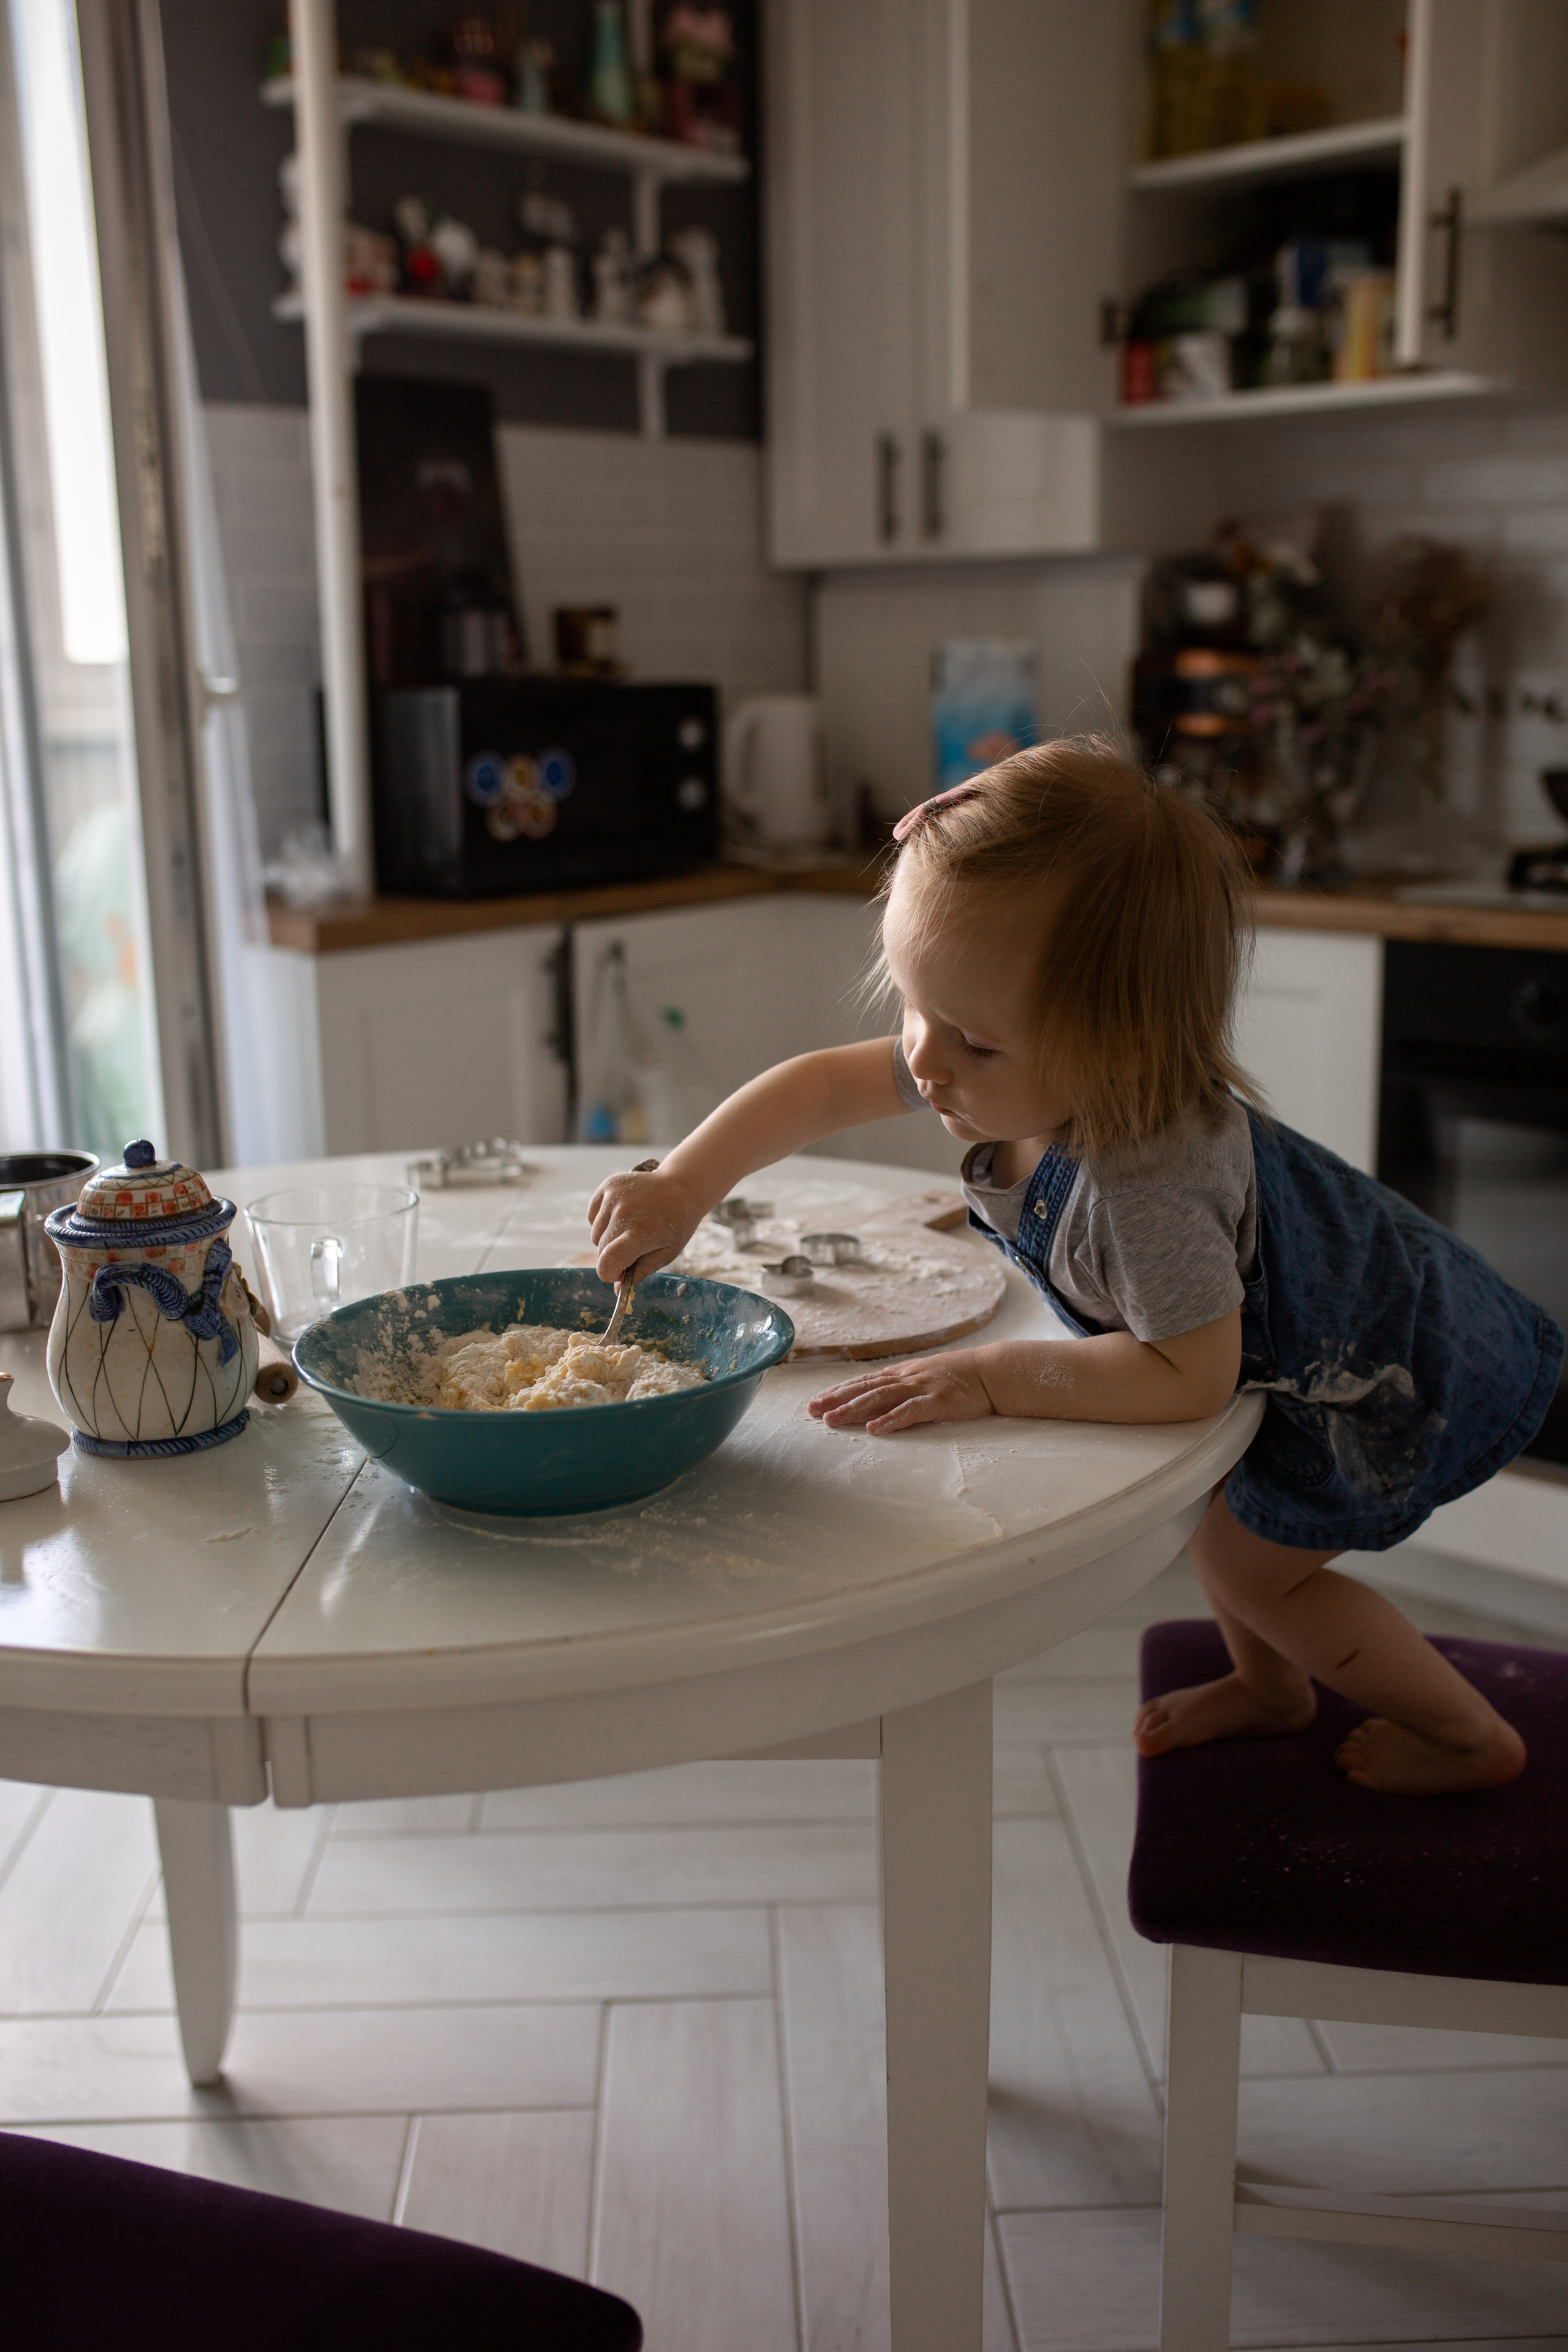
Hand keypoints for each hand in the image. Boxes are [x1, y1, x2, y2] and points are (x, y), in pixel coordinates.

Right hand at [589, 1163, 706, 1286]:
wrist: (681, 1187)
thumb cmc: (676, 1225)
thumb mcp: (667, 1253)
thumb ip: (641, 1272)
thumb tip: (617, 1291)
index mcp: (641, 1232)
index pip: (608, 1261)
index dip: (609, 1273)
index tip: (619, 1272)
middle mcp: (624, 1212)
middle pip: (601, 1250)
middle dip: (613, 1256)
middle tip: (634, 1246)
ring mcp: (614, 1196)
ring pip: (595, 1234)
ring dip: (608, 1238)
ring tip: (631, 1226)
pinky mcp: (608, 1186)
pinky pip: (592, 1216)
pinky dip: (602, 1220)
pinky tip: (622, 1214)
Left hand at [807, 1348, 996, 1434]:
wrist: (992, 1372)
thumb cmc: (960, 1376)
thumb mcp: (926, 1376)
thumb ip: (903, 1385)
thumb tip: (878, 1395)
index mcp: (903, 1374)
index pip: (863, 1381)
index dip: (838, 1390)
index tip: (816, 1401)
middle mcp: (907, 1378)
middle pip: (865, 1388)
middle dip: (836, 1399)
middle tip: (811, 1410)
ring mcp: (922, 1388)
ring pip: (880, 1397)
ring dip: (854, 1409)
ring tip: (832, 1420)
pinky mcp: (938, 1401)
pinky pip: (910, 1411)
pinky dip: (891, 1419)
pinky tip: (875, 1429)